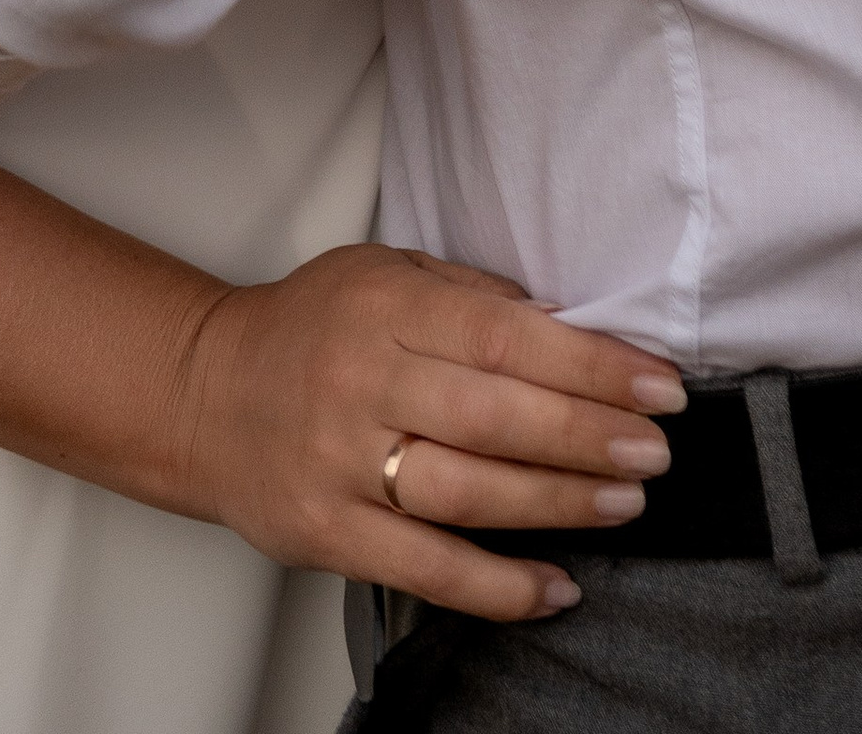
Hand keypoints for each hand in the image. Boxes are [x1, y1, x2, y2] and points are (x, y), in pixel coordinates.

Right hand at [169, 244, 684, 623]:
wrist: (205, 392)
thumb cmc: (312, 329)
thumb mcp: (383, 274)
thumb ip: (471, 297)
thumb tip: (570, 326)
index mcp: (380, 306)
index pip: (505, 336)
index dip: (590, 364)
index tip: (657, 384)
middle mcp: (361, 381)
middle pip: (494, 415)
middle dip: (589, 434)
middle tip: (656, 450)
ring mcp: (340, 462)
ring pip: (467, 492)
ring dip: (559, 502)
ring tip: (625, 503)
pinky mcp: (328, 533)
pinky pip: (428, 569)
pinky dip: (500, 587)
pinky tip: (558, 586)